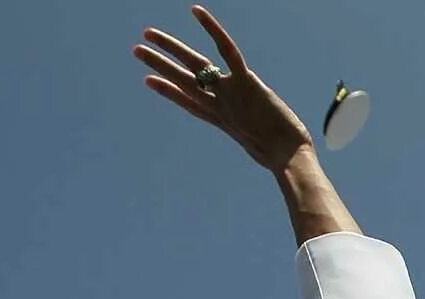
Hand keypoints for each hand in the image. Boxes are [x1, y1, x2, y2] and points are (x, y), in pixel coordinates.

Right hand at [135, 8, 313, 173]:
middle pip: (184, 82)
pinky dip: (211, 29)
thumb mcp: (268, 149)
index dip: (169, 92)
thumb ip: (263, 139)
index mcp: (223, 121)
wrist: (288, 158)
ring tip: (148, 34)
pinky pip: (226, 50)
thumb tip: (273, 148)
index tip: (149, 81)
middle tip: (137, 51)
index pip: (190, 103)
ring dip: (169, 48)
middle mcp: (221, 105)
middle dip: (160, 66)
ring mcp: (230, 93)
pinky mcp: (245, 82)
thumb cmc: (286, 159)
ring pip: (195, 65)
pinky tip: (196, 11)